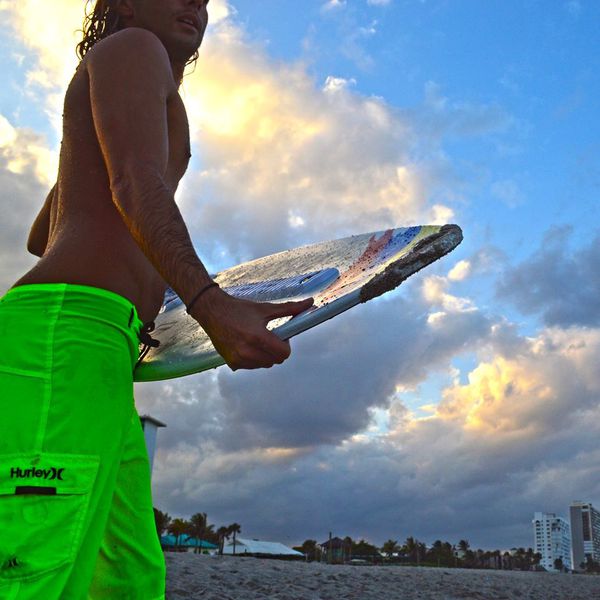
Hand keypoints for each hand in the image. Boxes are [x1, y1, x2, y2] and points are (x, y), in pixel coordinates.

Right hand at [190, 286, 313, 370]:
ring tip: (257, 340)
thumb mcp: (265, 309)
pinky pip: (253, 366)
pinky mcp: (232, 363)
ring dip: (266, 355)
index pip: (284, 353)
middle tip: (270, 336)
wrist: (212, 312)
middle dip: (277, 350)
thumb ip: (289, 309)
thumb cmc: (239, 309)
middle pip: (276, 361)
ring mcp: (239, 360)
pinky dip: (255, 358)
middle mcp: (247, 351)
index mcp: (257, 337)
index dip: (286, 344)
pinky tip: (247, 345)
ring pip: (265, 364)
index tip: (281, 336)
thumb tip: (310, 303)